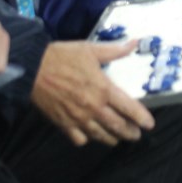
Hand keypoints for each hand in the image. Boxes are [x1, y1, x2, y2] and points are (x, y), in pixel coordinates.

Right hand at [32, 41, 154, 145]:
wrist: (32, 68)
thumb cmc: (62, 57)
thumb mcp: (91, 50)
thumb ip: (114, 51)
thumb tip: (134, 43)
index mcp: (103, 89)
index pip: (129, 108)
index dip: (141, 117)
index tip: (149, 124)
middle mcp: (93, 107)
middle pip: (117, 126)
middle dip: (130, 132)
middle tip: (136, 134)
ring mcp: (78, 118)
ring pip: (100, 135)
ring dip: (112, 138)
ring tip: (118, 139)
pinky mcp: (63, 123)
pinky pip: (79, 138)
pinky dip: (86, 139)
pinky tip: (90, 135)